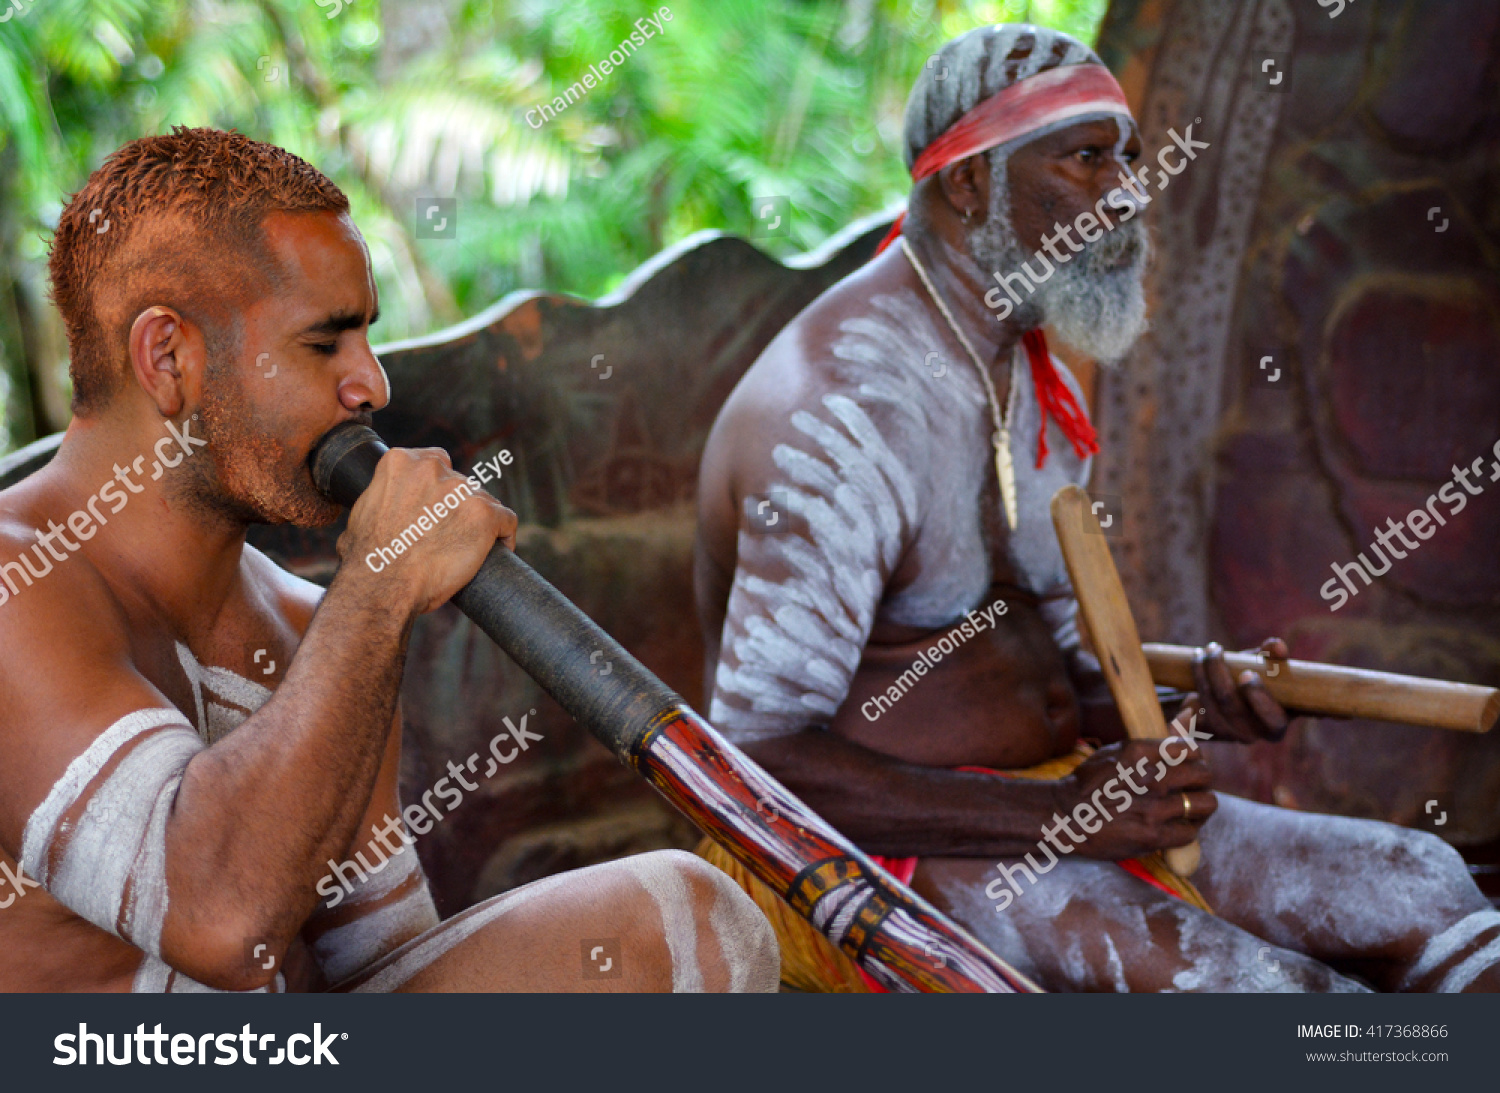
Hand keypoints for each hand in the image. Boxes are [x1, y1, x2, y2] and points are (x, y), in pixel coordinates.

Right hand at [337, 447, 517, 615]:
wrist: (382, 585)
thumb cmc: (367, 560)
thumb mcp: (364, 511)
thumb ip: (382, 498)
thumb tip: (383, 512)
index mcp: (401, 461)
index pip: (437, 462)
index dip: (441, 486)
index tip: (441, 506)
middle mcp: (433, 469)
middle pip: (461, 483)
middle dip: (458, 507)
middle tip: (450, 535)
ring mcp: (462, 490)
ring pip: (484, 501)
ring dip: (479, 522)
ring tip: (467, 549)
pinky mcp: (484, 514)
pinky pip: (506, 520)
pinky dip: (503, 536)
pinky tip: (496, 550)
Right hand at [1052, 738, 1215, 859]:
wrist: (1064, 816)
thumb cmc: (1089, 783)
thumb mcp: (1117, 752)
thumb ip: (1153, 742)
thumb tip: (1189, 714)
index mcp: (1139, 751)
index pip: (1189, 748)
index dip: (1194, 757)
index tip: (1189, 764)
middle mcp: (1151, 777)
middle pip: (1204, 775)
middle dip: (1201, 781)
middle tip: (1192, 788)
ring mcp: (1154, 808)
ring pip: (1205, 804)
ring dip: (1199, 807)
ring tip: (1188, 810)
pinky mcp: (1153, 835)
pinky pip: (1190, 832)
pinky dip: (1186, 831)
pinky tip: (1175, 828)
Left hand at [1189, 638, 1301, 742]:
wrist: (1236, 700)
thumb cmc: (1262, 681)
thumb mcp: (1271, 669)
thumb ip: (1276, 657)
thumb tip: (1276, 645)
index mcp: (1276, 724)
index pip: (1273, 719)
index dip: (1259, 697)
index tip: (1247, 673)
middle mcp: (1253, 735)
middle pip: (1232, 707)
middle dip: (1219, 674)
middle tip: (1215, 648)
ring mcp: (1228, 735)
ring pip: (1210, 704)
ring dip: (1202, 672)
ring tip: (1203, 651)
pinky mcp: (1206, 730)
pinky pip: (1194, 707)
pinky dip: (1195, 682)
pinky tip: (1195, 662)